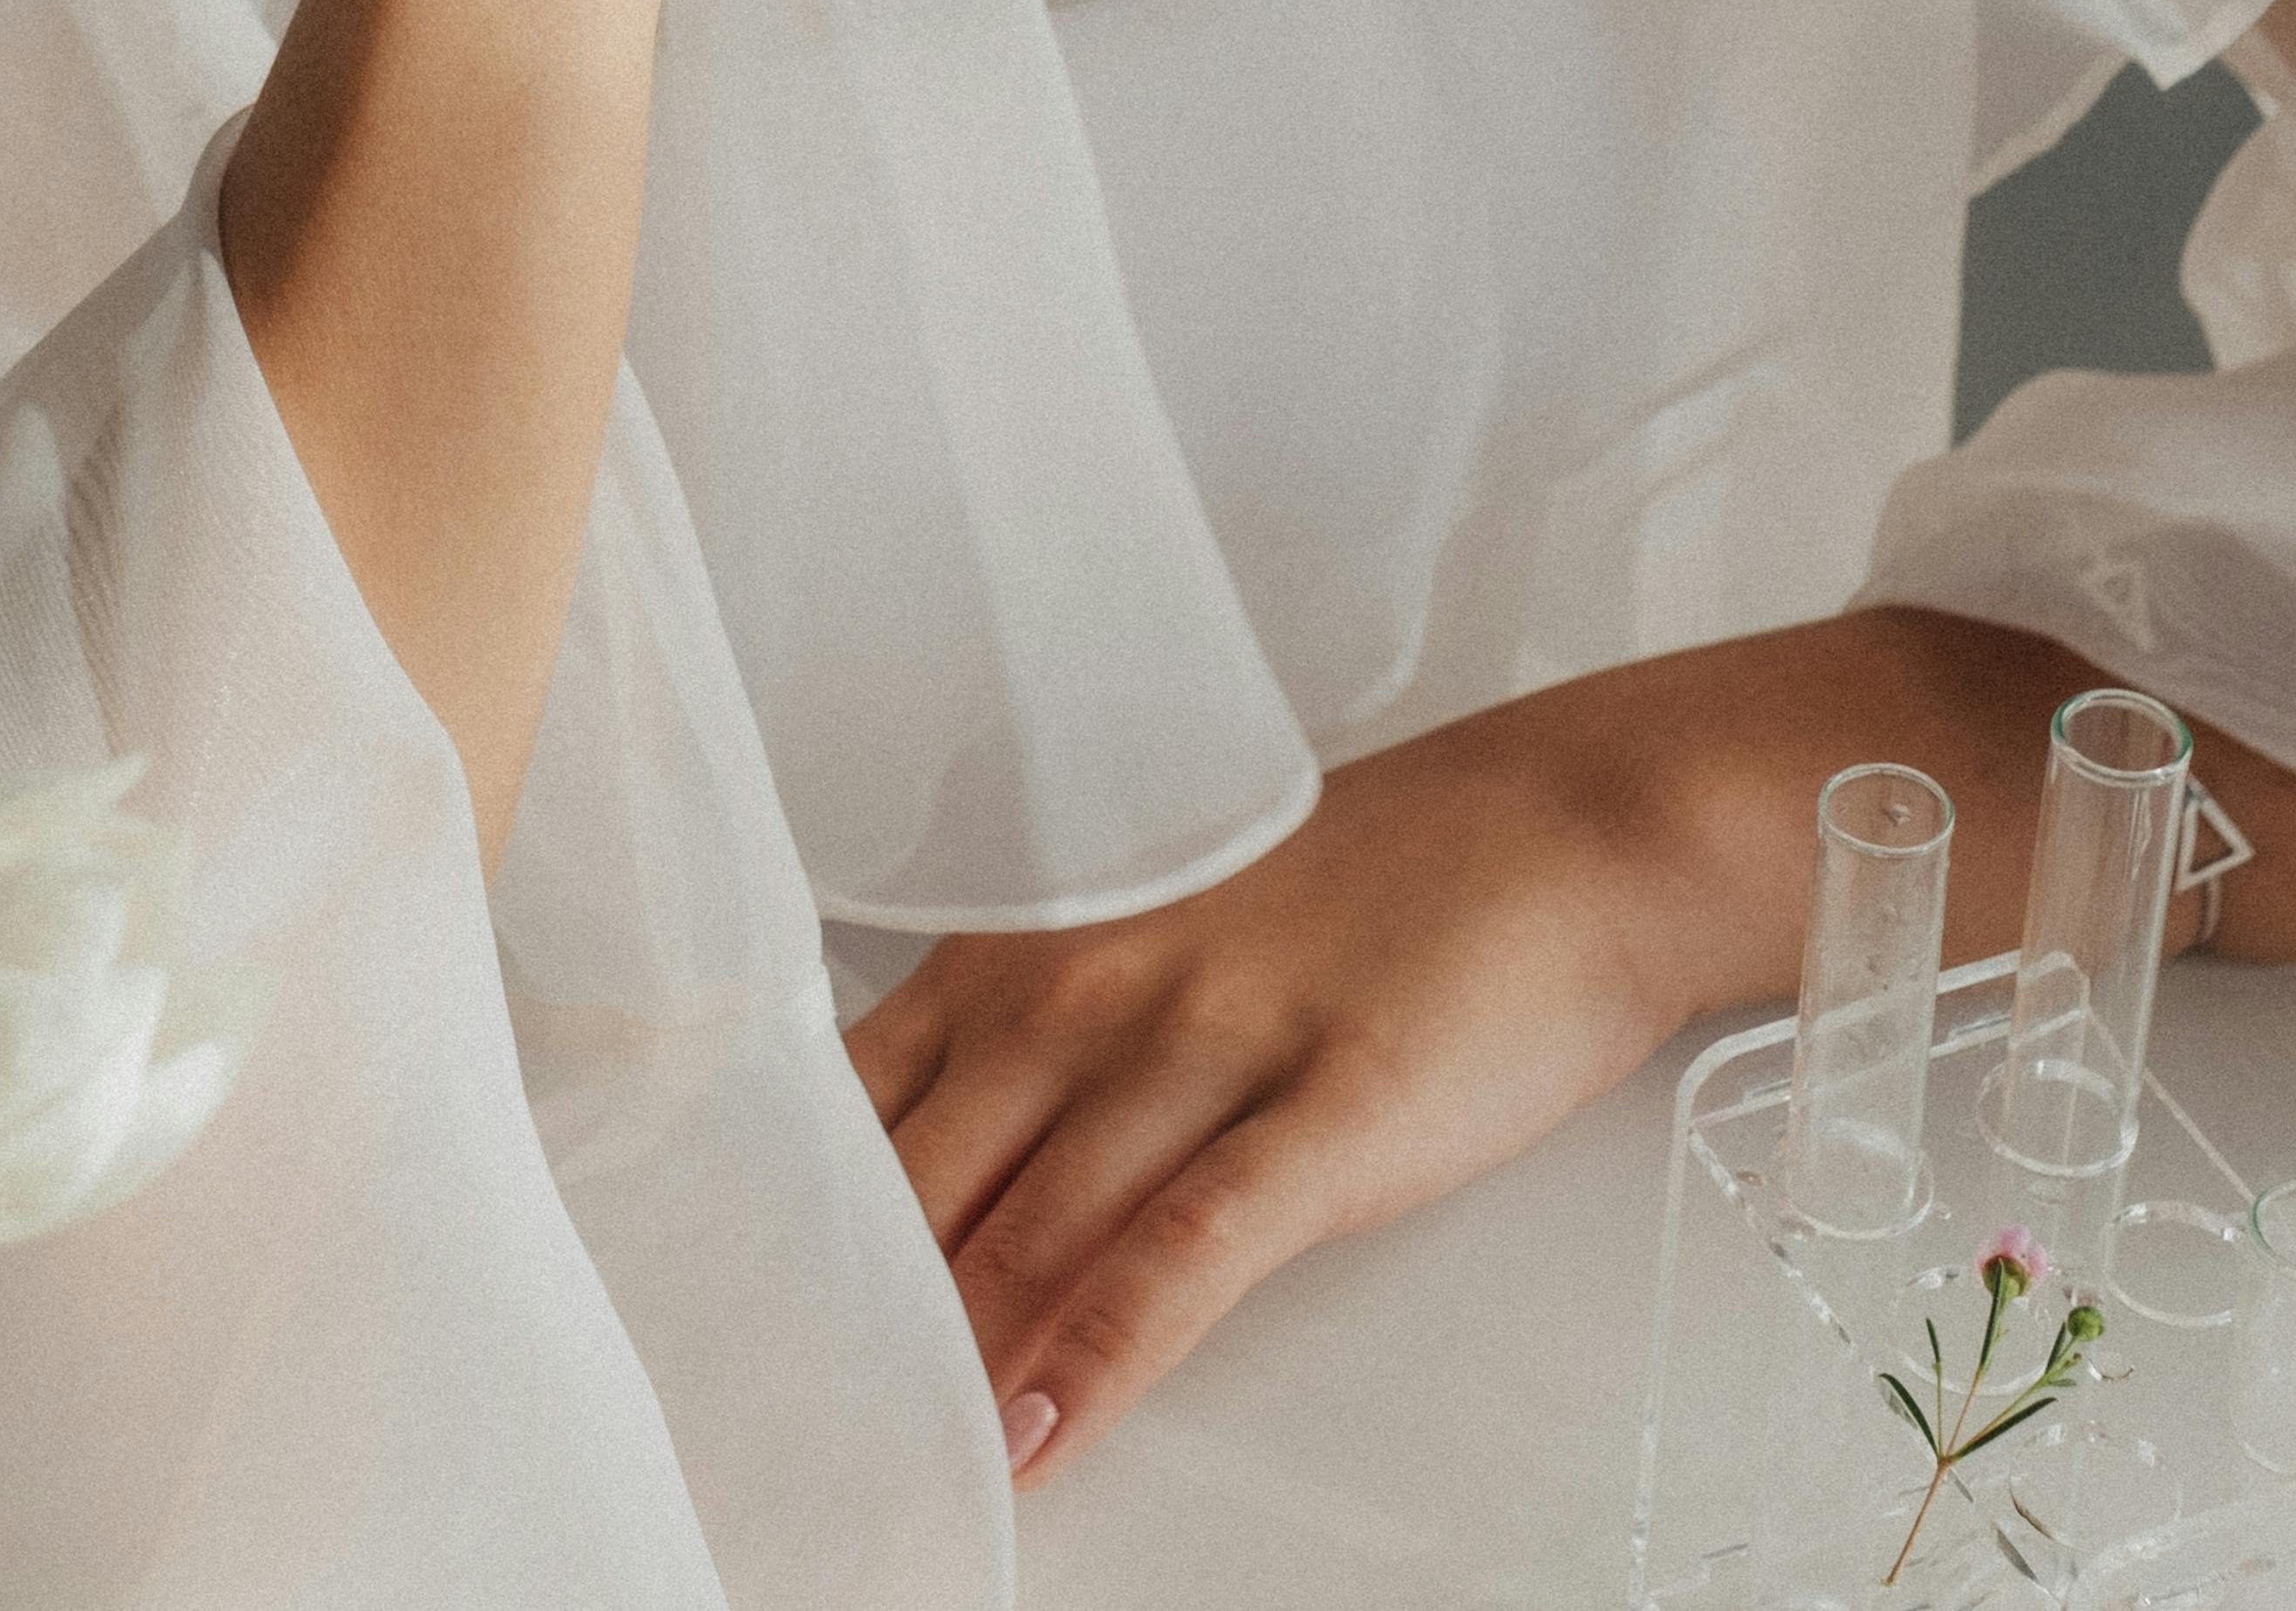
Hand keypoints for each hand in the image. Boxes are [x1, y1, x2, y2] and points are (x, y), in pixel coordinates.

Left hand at [847, 685, 1687, 1492]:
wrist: (1561, 832)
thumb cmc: (1356, 891)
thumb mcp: (1151, 938)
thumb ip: (1036, 1047)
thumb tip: (934, 1185)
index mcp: (1032, 945)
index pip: (857, 1101)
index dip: (789, 1221)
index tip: (734, 1321)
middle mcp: (1093, 987)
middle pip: (927, 1183)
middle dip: (852, 1319)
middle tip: (786, 1428)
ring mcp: (1208, 1044)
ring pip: (1033, 1225)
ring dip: (954, 1362)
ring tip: (885, 1464)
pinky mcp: (1325, 1110)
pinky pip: (1184, 1252)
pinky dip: (1099, 1357)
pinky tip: (1042, 1436)